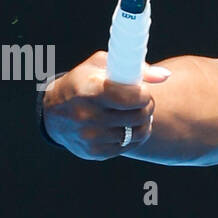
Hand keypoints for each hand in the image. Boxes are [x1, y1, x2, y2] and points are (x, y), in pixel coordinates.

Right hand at [41, 51, 170, 159]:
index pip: (132, 97)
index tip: (142, 90)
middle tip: (143, 101)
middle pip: (139, 115)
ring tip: (138, 112)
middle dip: (148, 106)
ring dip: (144, 122)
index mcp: (90, 91)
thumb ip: (135, 68)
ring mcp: (90, 137)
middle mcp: (87, 117)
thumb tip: (164, 76)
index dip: (144, 93)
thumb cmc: (83, 81)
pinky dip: (135, 136)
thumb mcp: (102, 65)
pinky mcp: (93, 152)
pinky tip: (129, 126)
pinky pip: (129, 146)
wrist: (53, 111)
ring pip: (137, 133)